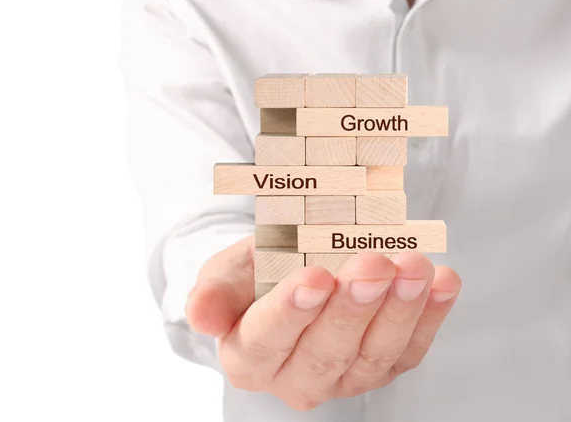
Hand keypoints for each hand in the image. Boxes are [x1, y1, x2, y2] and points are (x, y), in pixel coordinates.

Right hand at [185, 235, 461, 410]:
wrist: (291, 279)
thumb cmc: (257, 275)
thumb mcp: (226, 273)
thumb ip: (214, 293)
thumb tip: (200, 316)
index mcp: (249, 357)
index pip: (267, 339)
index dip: (291, 310)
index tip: (315, 277)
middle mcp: (295, 378)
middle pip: (326, 350)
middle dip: (354, 307)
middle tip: (374, 264)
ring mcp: (343, 377)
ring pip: (374, 354)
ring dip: (399, 310)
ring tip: (414, 267)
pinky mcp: (381, 367)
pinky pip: (409, 349)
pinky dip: (430, 315)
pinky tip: (442, 282)